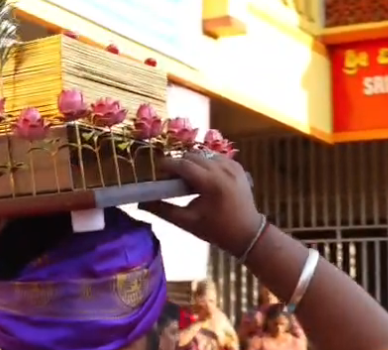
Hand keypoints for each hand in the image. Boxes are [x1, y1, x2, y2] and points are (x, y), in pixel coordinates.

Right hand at [139, 151, 261, 255]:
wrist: (248, 233)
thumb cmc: (216, 230)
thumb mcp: (187, 222)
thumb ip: (162, 210)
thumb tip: (139, 203)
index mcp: (211, 184)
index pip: (182, 165)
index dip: (167, 165)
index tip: (156, 170)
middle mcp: (223, 170)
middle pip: (191, 156)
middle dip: (178, 163)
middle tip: (170, 177)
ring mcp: (232, 166)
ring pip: (203, 154)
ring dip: (191, 162)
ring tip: (185, 177)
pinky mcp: (237, 166)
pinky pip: (215, 157)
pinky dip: (205, 162)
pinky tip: (201, 176)